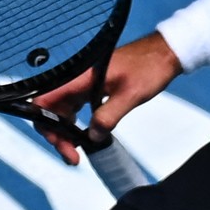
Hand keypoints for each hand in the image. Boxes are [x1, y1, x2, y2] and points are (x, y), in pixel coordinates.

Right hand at [28, 31, 180, 163]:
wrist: (164, 53)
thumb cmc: (149, 66)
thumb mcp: (130, 95)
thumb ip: (109, 116)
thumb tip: (93, 136)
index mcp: (80, 78)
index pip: (45, 101)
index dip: (46, 124)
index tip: (61, 143)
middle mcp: (77, 80)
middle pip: (51, 110)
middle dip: (57, 136)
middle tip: (72, 156)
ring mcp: (83, 85)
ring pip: (62, 111)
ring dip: (65, 133)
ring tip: (77, 152)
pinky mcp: (92, 89)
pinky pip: (76, 108)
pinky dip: (76, 125)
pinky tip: (86, 137)